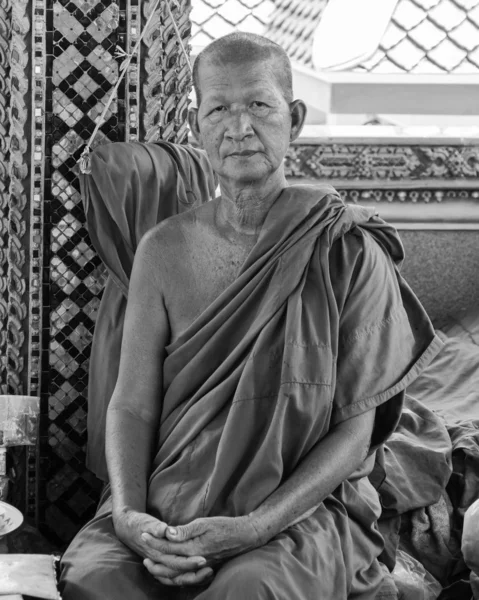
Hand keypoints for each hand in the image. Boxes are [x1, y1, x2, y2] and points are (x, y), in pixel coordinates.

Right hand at [114, 510, 212, 585]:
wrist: (128, 528)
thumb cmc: (139, 523)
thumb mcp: (148, 521)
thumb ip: (156, 526)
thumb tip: (165, 530)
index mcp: (157, 551)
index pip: (176, 561)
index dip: (190, 562)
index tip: (203, 559)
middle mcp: (159, 561)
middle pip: (178, 572)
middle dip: (194, 571)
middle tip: (210, 567)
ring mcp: (160, 563)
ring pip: (176, 578)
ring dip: (192, 577)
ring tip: (208, 573)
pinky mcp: (161, 562)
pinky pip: (173, 577)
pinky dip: (184, 578)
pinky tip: (197, 574)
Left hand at [144, 516, 260, 567]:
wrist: (244, 537)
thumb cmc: (225, 527)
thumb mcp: (205, 523)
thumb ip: (186, 530)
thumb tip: (168, 532)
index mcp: (193, 548)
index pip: (168, 546)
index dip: (154, 541)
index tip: (143, 534)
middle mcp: (194, 561)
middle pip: (168, 561)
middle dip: (153, 553)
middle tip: (142, 545)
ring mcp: (199, 567)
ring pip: (174, 574)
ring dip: (159, 569)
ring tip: (148, 563)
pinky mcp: (203, 569)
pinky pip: (183, 578)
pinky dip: (172, 577)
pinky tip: (166, 572)